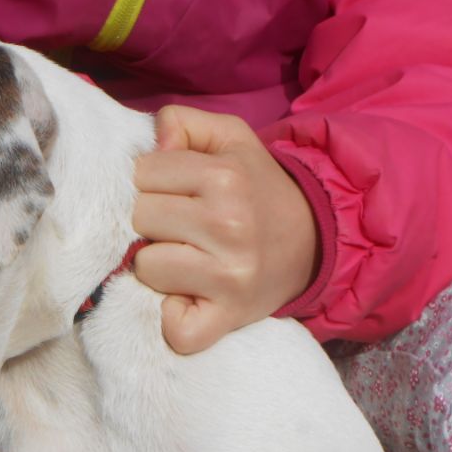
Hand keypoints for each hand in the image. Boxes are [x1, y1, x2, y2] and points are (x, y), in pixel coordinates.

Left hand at [132, 105, 317, 353]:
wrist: (314, 240)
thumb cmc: (255, 188)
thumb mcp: (229, 137)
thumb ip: (183, 122)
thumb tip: (154, 143)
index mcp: (225, 176)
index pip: (139, 175)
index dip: (148, 183)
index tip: (171, 193)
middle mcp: (228, 225)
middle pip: (137, 220)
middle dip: (149, 221)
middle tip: (179, 226)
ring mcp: (229, 276)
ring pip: (145, 267)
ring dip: (156, 265)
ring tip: (185, 257)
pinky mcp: (227, 318)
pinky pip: (177, 329)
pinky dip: (174, 321)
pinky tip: (187, 300)